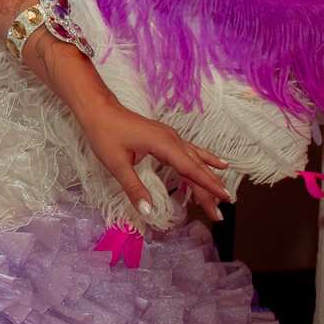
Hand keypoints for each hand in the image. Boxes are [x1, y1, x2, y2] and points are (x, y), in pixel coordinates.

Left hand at [67, 84, 231, 218]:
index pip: (191, 169)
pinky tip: (219, 165)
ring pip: (195, 161)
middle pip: (196, 168)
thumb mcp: (116, 164)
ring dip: (208, 179)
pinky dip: (205, 161)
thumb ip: (133, 188)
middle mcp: (172, 139)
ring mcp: (171, 137)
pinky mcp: (166, 137)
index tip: (223, 200)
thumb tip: (147, 210)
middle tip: (219, 214)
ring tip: (221, 197)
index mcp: (163, 144)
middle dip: (210, 191)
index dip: (208, 187)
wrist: (99, 109)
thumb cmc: (105, 133)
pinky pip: (191, 152)